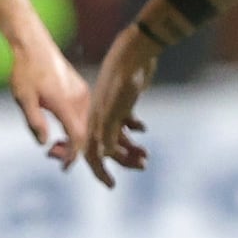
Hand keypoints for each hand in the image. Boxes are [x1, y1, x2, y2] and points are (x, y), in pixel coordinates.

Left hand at [5, 36, 91, 169]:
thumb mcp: (24, 99)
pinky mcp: (81, 89)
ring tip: (56, 145)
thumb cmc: (25, 72)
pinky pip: (85, 114)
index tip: (64, 166)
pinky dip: (77, 127)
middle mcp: (79, 99)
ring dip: (75, 138)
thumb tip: (44, 143)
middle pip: (85, 133)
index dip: (72, 155)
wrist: (33, 45)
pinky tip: (63, 129)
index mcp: (65, 103)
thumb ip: (34, 122)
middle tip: (52, 154)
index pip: (78, 136)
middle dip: (72, 149)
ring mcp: (82, 93)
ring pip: (87, 124)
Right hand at [81, 26, 161, 186]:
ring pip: (117, 135)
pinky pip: (124, 120)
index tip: (112, 186)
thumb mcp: (116, 108)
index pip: (91, 153)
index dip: (99, 171)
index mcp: (93, 120)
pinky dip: (133, 128)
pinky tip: (143, 129)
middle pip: (106, 146)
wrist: (134, 51)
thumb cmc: (123, 78)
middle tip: (142, 167)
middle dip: (122, 161)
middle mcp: (98, 116)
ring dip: (130, 147)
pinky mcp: (123, 98)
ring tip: (146, 156)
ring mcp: (111, 107)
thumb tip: (103, 155)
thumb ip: (108, 131)